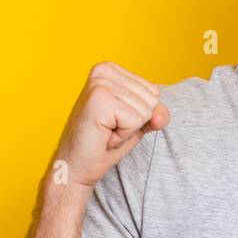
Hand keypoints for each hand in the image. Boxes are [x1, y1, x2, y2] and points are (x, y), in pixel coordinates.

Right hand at [53, 61, 169, 188]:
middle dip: (135, 122)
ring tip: (105, 131)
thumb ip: (156, 114)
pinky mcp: (100, 97)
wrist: (76, 167)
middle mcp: (104, 70)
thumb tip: (162, 114)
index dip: (139, 115)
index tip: (114, 121)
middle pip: (152, 99)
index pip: (154, 91)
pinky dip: (123, 135)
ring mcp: (100, 82)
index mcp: (111, 69)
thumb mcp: (137, 124)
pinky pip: (136, 120)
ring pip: (146, 110)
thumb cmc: (103, 144)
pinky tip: (103, 135)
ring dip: (128, 130)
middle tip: (108, 129)